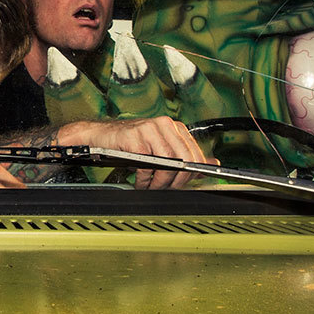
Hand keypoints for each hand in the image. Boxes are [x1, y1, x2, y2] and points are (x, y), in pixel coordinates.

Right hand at [60, 117, 215, 189]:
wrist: (100, 136)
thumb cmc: (129, 144)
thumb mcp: (160, 149)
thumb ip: (185, 157)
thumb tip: (213, 165)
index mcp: (173, 127)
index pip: (193, 152)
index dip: (192, 173)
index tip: (185, 185)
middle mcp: (163, 124)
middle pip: (182, 157)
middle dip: (178, 180)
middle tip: (169, 190)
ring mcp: (148, 129)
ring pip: (167, 161)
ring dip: (161, 181)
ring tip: (152, 187)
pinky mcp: (133, 137)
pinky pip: (146, 163)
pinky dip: (144, 178)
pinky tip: (140, 182)